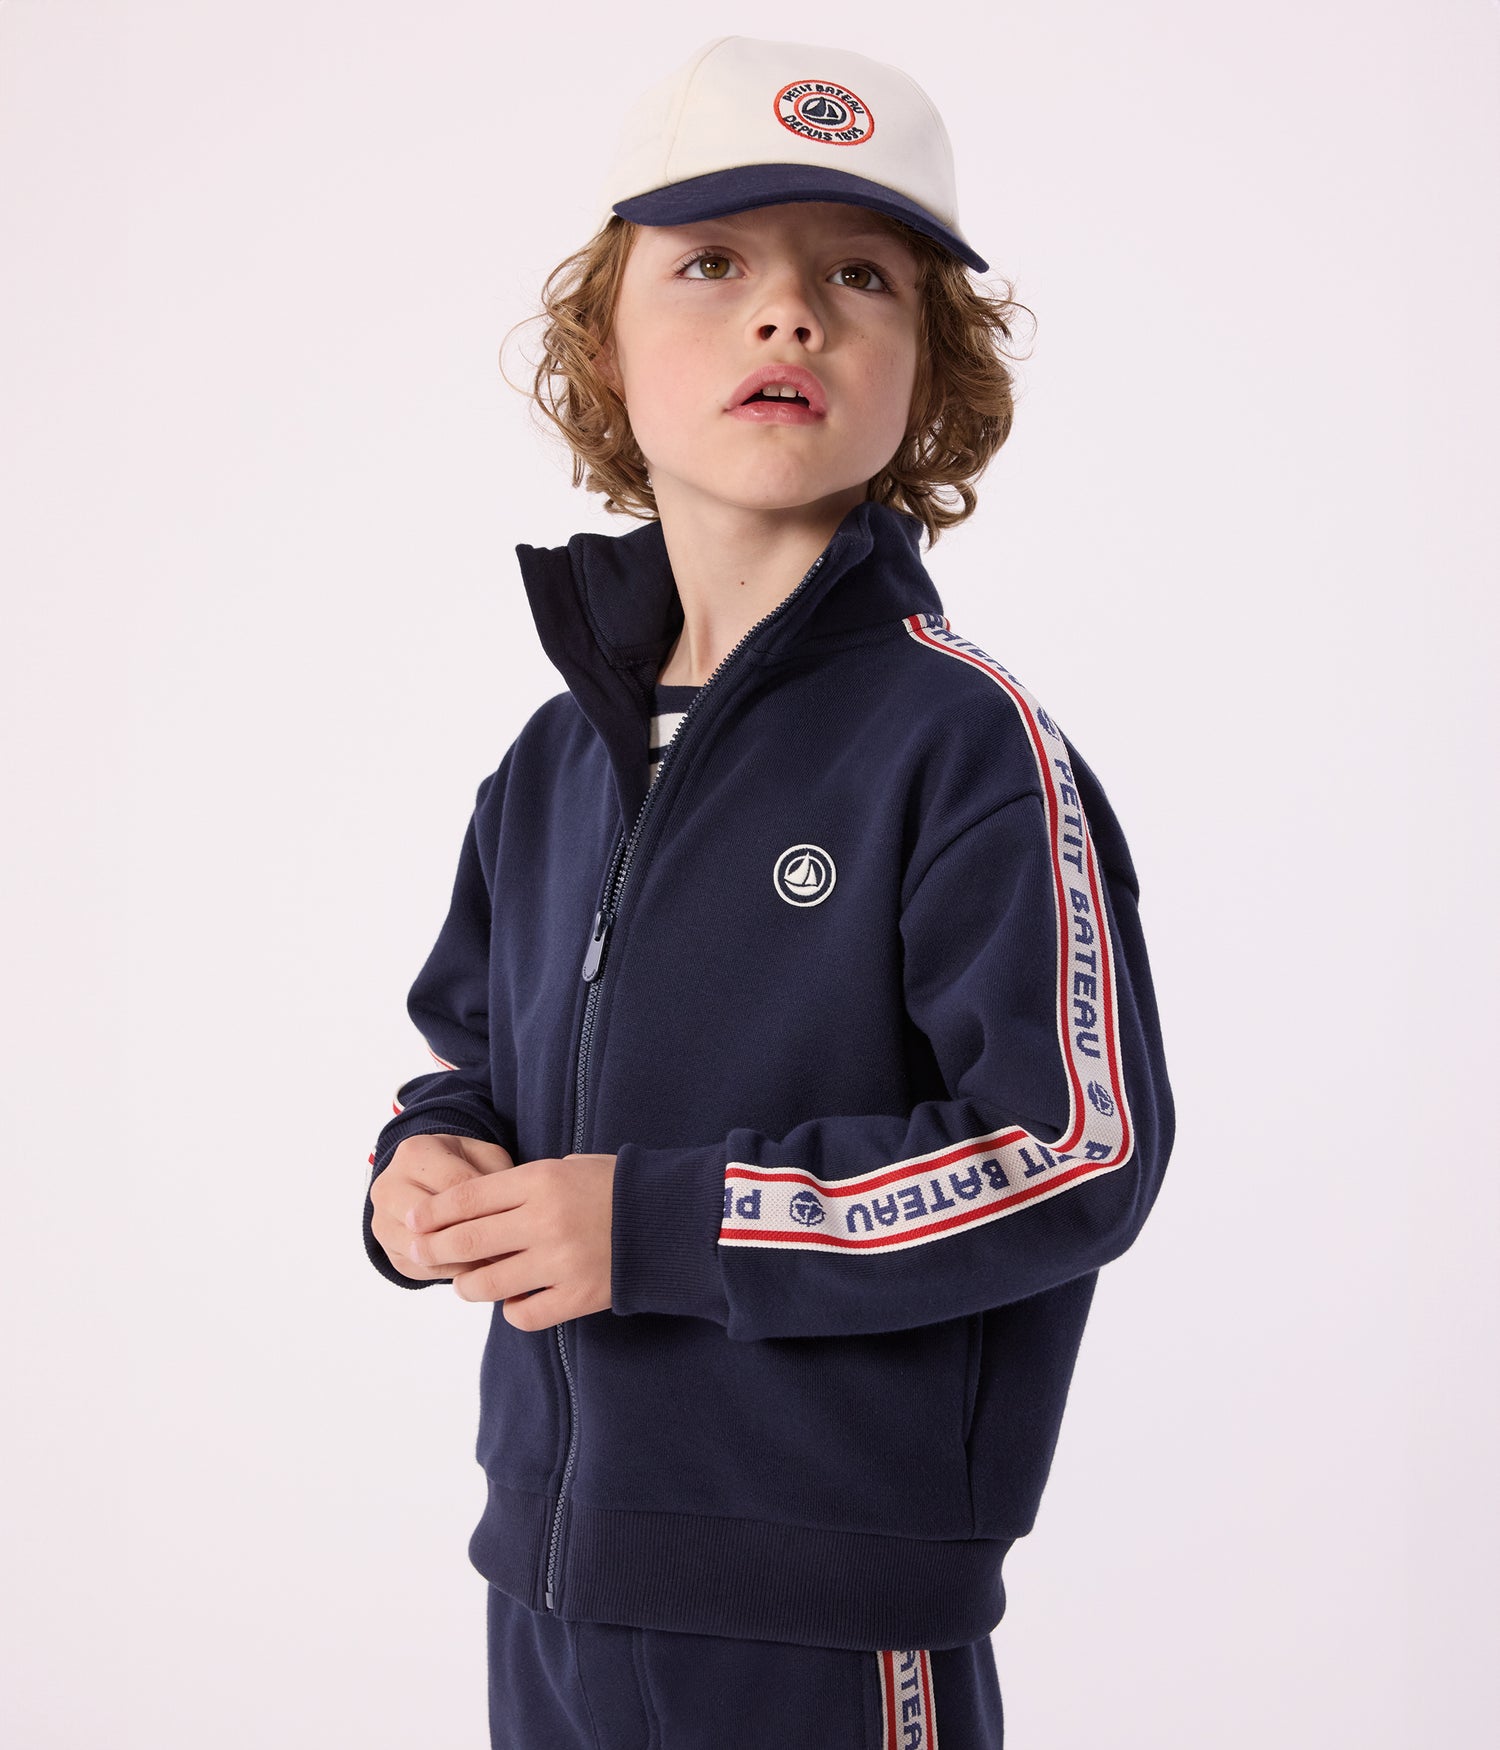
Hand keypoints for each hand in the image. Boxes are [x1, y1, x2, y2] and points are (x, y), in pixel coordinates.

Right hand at [370, 1133, 515, 1281]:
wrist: (425, 1180)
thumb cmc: (463, 1166)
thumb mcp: (483, 1157)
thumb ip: (497, 1176)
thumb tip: (512, 1213)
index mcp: (415, 1152)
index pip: (455, 1187)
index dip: (490, 1207)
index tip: (520, 1223)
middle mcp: (388, 1186)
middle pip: (433, 1222)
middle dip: (474, 1237)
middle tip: (510, 1249)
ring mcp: (381, 1221)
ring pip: (424, 1250)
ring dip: (462, 1259)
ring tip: (497, 1263)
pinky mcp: (387, 1251)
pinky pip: (420, 1269)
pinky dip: (451, 1272)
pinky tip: (478, 1271)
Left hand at [404, 1153, 616, 1329]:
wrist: (673, 1218)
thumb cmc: (616, 1186)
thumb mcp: (566, 1167)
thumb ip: (520, 1188)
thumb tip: (469, 1212)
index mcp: (539, 1182)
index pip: (465, 1199)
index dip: (431, 1213)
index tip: (411, 1220)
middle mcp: (544, 1221)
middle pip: (465, 1241)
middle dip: (432, 1250)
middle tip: (419, 1255)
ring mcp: (560, 1262)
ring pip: (486, 1284)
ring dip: (468, 1285)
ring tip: (469, 1283)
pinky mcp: (578, 1295)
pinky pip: (524, 1314)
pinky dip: (512, 1311)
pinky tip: (516, 1300)